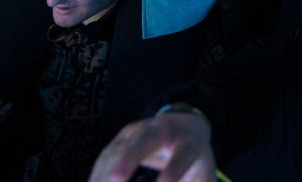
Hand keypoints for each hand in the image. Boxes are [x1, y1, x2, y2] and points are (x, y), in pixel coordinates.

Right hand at [90, 111, 216, 181]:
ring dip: (105, 174)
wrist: (185, 126)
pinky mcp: (120, 140)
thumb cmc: (195, 158)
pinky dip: (97, 176)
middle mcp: (161, 131)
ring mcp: (137, 132)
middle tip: (115, 179)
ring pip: (118, 149)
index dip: (172, 171)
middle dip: (127, 160)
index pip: (181, 156)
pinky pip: (105, 158)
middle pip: (143, 141)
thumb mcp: (204, 175)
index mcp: (188, 141)